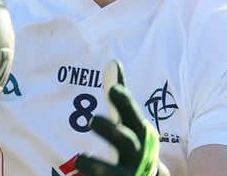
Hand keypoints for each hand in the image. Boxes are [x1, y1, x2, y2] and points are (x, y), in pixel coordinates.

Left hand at [75, 60, 166, 175]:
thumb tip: (112, 62)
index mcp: (138, 131)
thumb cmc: (132, 141)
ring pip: (117, 172)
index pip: (132, 115)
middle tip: (91, 120)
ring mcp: (129, 172)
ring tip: (81, 159)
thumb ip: (118, 93)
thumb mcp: (127, 118)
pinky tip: (79, 172)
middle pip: (126, 142)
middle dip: (111, 131)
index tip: (113, 90)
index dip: (125, 103)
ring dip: (100, 167)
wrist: (147, 175)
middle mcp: (137, 152)